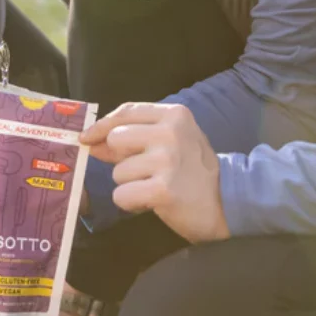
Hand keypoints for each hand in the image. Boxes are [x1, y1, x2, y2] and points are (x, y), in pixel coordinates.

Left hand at [81, 103, 229, 242]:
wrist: (228, 201)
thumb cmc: (193, 168)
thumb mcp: (171, 141)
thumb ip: (134, 137)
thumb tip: (91, 140)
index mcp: (174, 115)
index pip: (125, 112)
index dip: (101, 126)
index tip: (87, 137)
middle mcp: (170, 133)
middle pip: (115, 139)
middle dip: (121, 159)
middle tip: (143, 170)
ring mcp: (167, 160)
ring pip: (117, 172)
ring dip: (130, 184)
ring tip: (154, 185)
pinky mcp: (163, 190)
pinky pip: (122, 195)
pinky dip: (131, 202)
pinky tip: (152, 201)